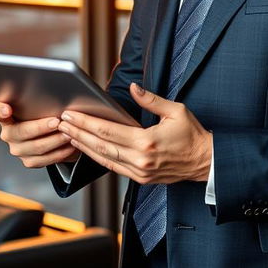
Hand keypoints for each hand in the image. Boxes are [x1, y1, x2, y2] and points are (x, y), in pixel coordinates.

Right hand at [0, 94, 79, 168]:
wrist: (50, 132)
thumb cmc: (43, 111)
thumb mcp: (38, 103)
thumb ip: (38, 98)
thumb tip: (54, 89)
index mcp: (5, 115)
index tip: (7, 108)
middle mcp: (8, 133)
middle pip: (21, 132)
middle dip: (40, 127)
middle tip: (56, 121)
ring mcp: (17, 149)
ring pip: (36, 147)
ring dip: (54, 140)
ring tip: (68, 132)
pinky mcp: (28, 161)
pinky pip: (44, 159)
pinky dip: (59, 152)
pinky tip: (69, 144)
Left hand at [58, 83, 212, 183]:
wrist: (206, 163)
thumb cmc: (193, 135)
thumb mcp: (176, 111)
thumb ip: (152, 100)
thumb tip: (134, 87)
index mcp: (147, 142)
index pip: (107, 130)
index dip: (86, 122)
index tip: (70, 114)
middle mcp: (140, 160)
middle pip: (100, 146)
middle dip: (78, 133)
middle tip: (61, 123)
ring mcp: (139, 173)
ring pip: (103, 159)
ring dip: (83, 147)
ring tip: (68, 135)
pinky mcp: (140, 180)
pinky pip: (113, 168)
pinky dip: (97, 158)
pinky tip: (87, 149)